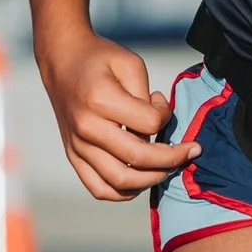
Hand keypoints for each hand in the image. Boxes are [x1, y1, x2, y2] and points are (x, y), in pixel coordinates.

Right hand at [34, 27, 196, 200]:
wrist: (63, 62)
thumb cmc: (99, 59)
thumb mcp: (130, 63)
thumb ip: (147, 97)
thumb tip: (157, 128)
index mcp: (100, 100)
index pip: (148, 124)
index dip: (165, 116)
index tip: (162, 102)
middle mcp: (86, 128)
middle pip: (138, 159)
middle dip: (172, 159)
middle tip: (189, 153)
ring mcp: (78, 146)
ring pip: (119, 182)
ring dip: (151, 179)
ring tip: (168, 168)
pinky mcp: (73, 156)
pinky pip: (99, 188)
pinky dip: (124, 192)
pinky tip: (141, 181)